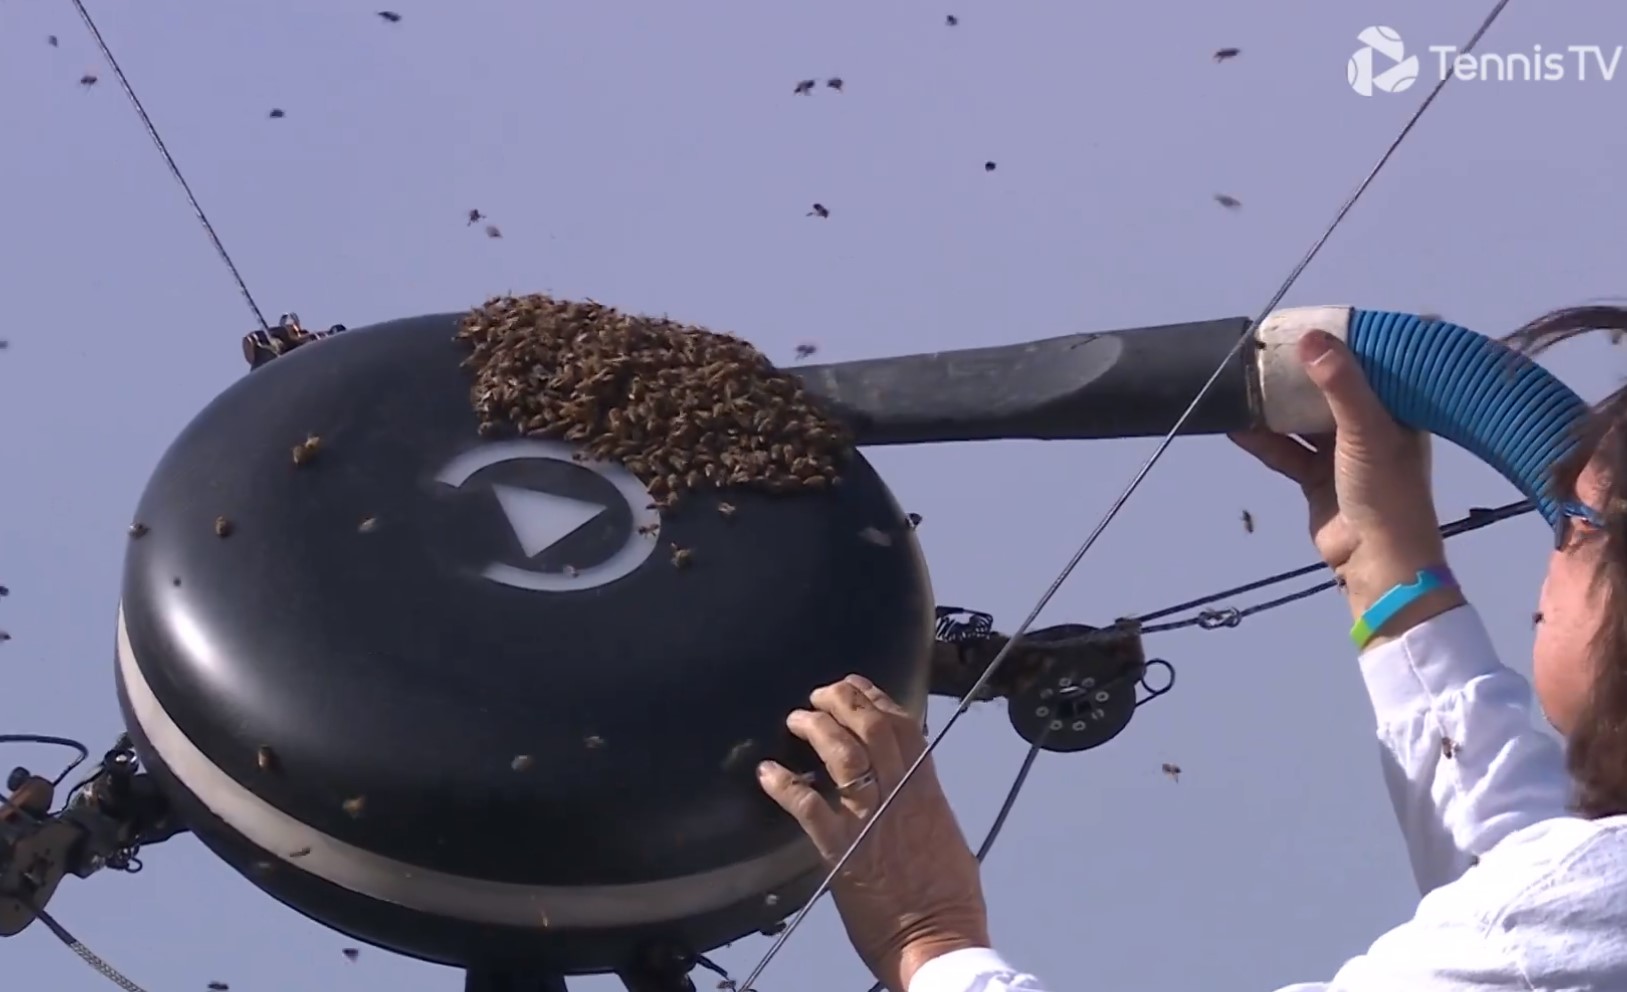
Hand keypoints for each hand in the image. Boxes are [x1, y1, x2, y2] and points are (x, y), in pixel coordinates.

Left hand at [757, 675, 988, 991]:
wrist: (937, 939)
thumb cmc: (949, 898)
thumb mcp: (945, 833)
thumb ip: (924, 802)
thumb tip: (911, 785)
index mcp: (926, 791)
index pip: (904, 726)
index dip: (875, 698)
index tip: (855, 685)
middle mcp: (900, 796)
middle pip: (871, 727)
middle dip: (842, 700)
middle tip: (818, 695)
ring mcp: (870, 820)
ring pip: (843, 754)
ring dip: (816, 729)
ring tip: (796, 720)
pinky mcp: (841, 850)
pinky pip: (808, 807)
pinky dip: (784, 785)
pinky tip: (767, 773)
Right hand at [1230, 332, 1462, 642]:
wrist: (1375, 561)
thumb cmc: (1385, 491)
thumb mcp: (1366, 431)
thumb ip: (1339, 384)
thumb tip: (1309, 338)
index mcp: (1399, 410)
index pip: (1374, 364)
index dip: (1346, 341)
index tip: (1313, 321)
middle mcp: (1372, 427)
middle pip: (1331, 389)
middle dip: (1300, 371)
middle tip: (1268, 347)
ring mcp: (1342, 454)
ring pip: (1303, 420)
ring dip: (1276, 405)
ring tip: (1245, 381)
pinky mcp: (1316, 479)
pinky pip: (1285, 451)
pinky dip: (1262, 440)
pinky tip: (1236, 425)